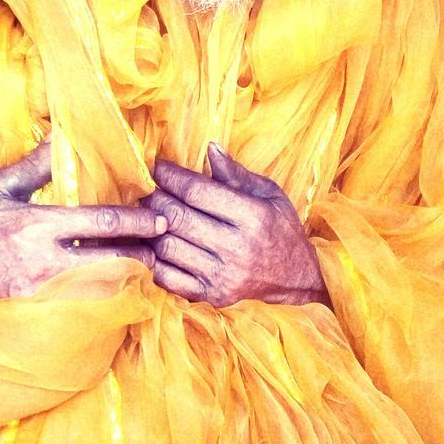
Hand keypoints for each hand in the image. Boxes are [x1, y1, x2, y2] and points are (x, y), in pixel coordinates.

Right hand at [0, 140, 165, 307]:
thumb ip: (33, 167)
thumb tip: (60, 138)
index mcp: (37, 225)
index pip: (100, 223)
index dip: (136, 222)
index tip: (159, 218)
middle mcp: (43, 261)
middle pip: (112, 262)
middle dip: (143, 256)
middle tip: (161, 249)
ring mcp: (41, 292)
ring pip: (102, 289)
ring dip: (127, 279)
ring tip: (145, 269)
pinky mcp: (36, 312)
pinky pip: (81, 306)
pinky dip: (102, 298)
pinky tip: (114, 291)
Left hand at [141, 143, 325, 306]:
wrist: (296, 279)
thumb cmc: (281, 229)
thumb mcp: (269, 194)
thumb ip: (236, 174)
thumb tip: (210, 147)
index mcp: (253, 217)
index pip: (197, 192)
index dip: (170, 176)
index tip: (156, 166)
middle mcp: (236, 248)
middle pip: (177, 217)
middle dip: (154, 198)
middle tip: (146, 188)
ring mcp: (222, 276)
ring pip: (167, 247)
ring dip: (150, 228)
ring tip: (147, 214)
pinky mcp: (211, 296)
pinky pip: (167, 278)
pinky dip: (153, 260)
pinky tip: (154, 245)